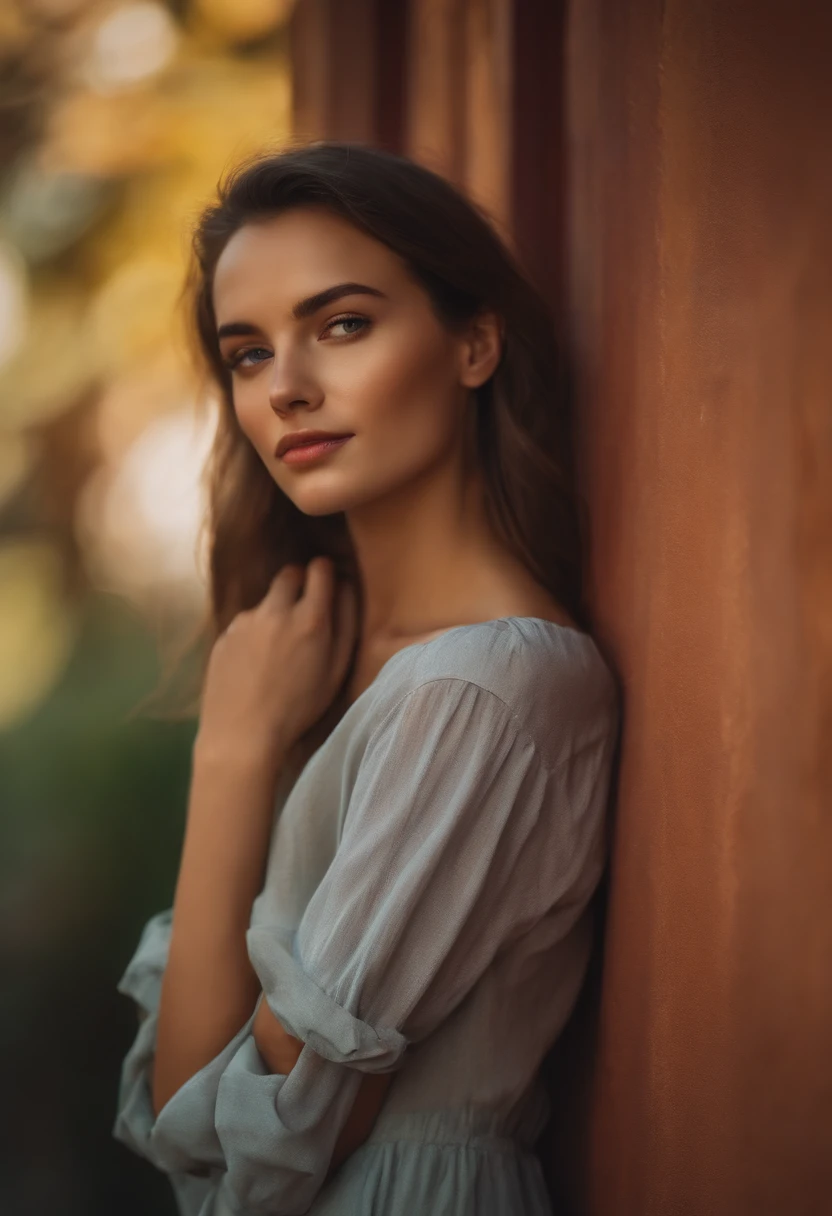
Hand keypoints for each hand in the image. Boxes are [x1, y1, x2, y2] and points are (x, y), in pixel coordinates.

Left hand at [195, 557, 357, 764]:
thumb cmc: (298, 708)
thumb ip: (345, 625)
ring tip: (276, 653)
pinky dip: (253, 634)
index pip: (319, 569)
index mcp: (310, 619)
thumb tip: (344, 587)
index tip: (325, 583)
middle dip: (298, 582)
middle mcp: (275, 610)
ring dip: (274, 613)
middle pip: (288, 574)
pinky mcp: (223, 635)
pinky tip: (253, 666)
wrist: (241, 734)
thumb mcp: (335, 672)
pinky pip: (244, 624)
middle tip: (303, 610)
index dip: (324, 573)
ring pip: (265, 602)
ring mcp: (244, 621)